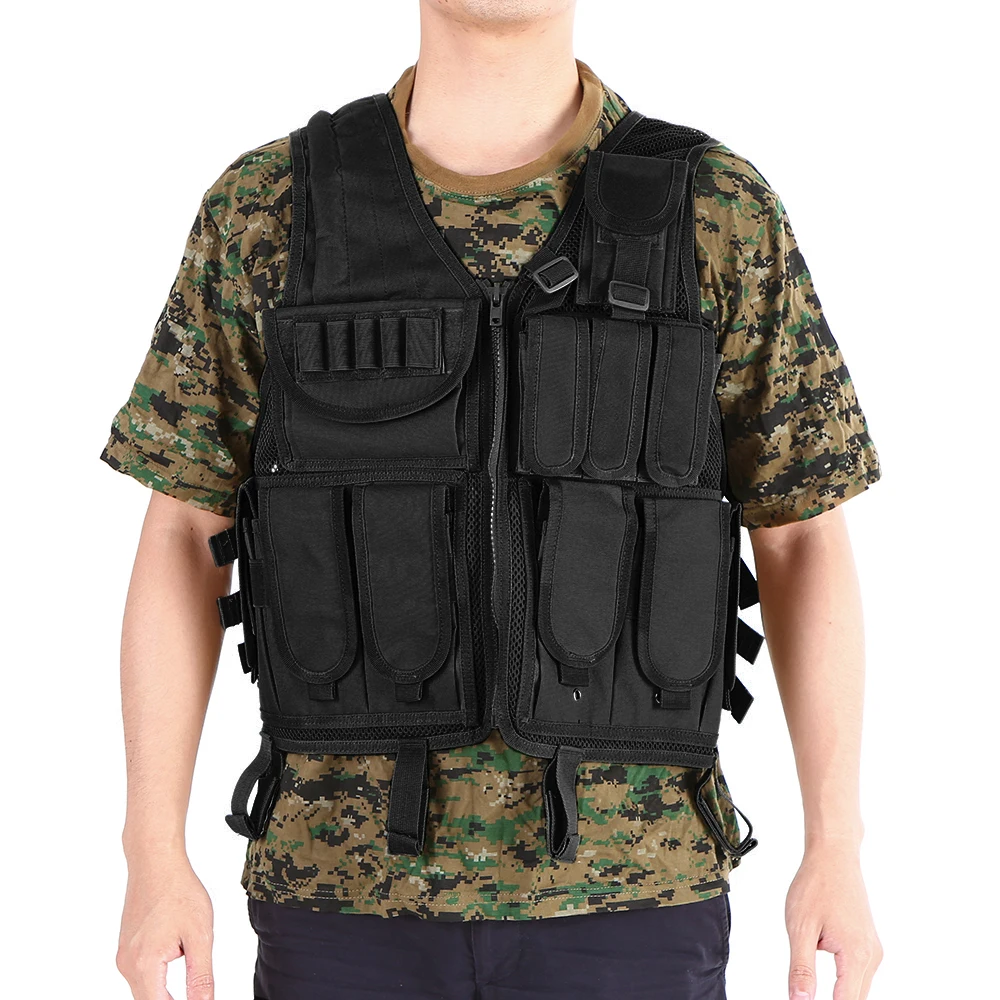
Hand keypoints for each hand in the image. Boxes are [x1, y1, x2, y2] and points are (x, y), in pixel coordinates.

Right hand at [117, 853, 214, 999]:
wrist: (156, 862)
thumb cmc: (179, 891)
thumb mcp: (200, 935)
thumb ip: (201, 976)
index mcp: (144, 965)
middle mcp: (127, 965)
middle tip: (196, 991)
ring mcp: (123, 957)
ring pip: (145, 989)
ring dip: (165, 990)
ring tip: (187, 960)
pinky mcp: (126, 948)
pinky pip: (142, 974)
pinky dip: (159, 976)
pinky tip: (176, 955)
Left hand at [785, 842, 881, 999]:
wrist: (834, 856)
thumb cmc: (817, 884)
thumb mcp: (800, 928)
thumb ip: (801, 969)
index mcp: (856, 956)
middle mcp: (871, 956)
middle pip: (855, 999)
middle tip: (805, 992)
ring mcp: (872, 950)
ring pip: (857, 988)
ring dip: (838, 991)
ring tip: (812, 971)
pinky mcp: (868, 944)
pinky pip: (857, 973)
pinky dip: (842, 978)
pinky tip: (826, 963)